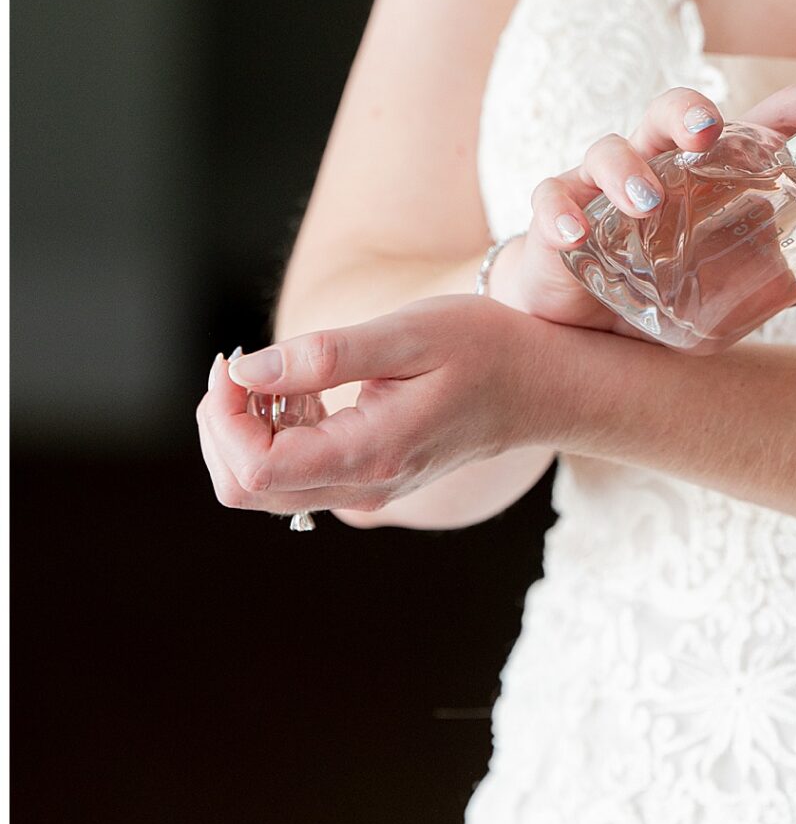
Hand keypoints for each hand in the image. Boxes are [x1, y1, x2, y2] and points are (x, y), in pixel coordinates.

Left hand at [198, 295, 566, 521]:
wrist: (543, 384)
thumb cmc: (487, 348)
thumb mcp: (408, 334)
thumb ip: (325, 356)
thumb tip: (245, 371)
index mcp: (369, 453)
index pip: (253, 468)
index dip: (223, 416)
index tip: (235, 361)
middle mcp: (362, 487)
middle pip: (244, 487)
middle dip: (223, 423)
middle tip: (243, 363)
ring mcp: (364, 490)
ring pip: (261, 486)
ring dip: (247, 428)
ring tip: (282, 370)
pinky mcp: (365, 480)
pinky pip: (292, 474)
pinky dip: (275, 432)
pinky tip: (305, 388)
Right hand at [495, 81, 795, 336]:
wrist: (588, 332)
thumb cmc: (676, 283)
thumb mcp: (753, 286)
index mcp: (719, 169)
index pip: (770, 119)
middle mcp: (664, 163)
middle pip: (674, 110)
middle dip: (690, 111)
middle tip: (709, 130)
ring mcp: (606, 188)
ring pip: (610, 149)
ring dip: (627, 169)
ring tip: (648, 204)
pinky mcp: (560, 220)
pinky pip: (553, 201)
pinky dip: (562, 215)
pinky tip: (579, 238)